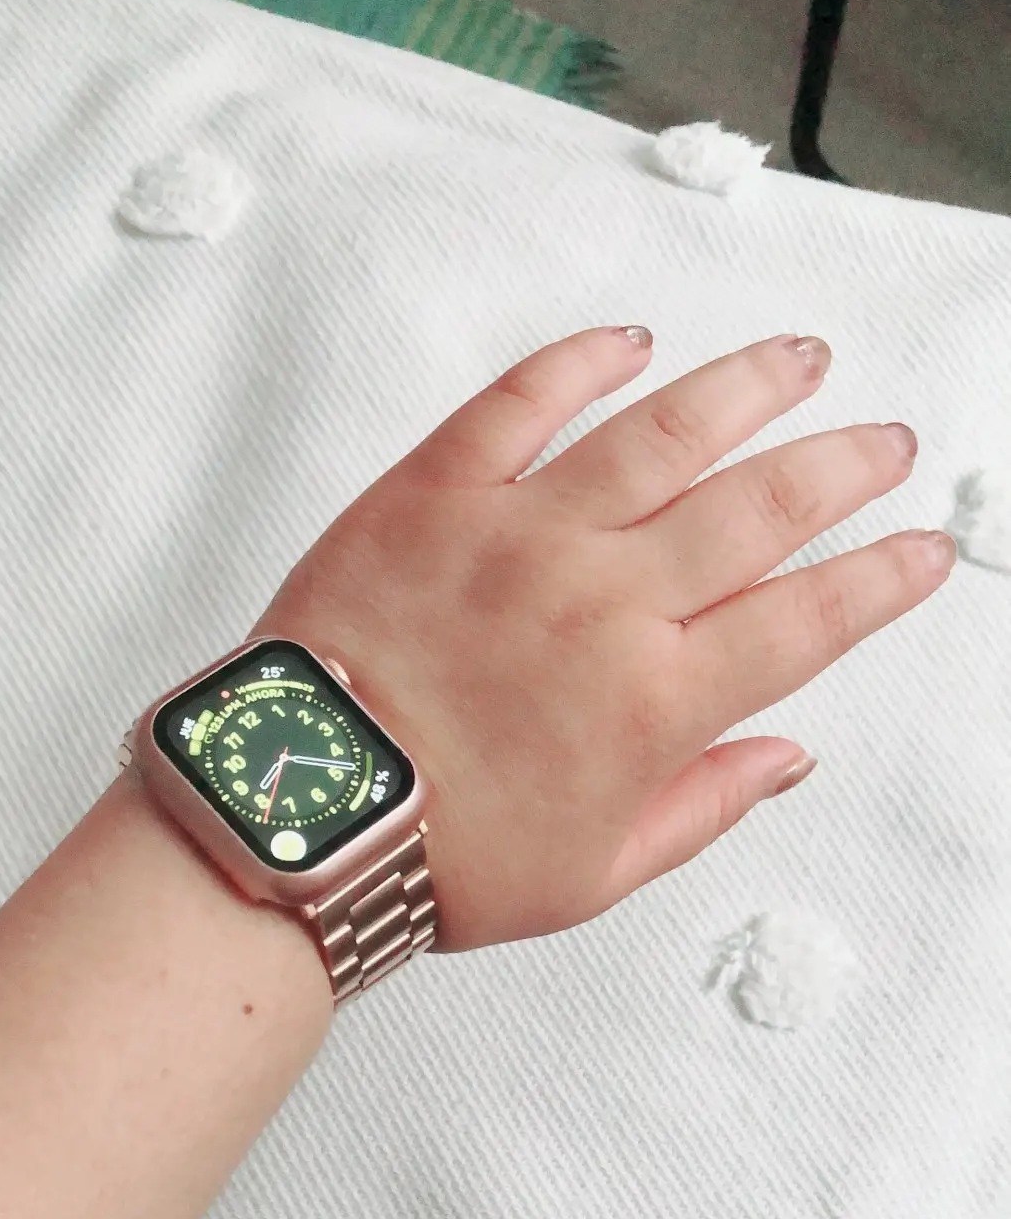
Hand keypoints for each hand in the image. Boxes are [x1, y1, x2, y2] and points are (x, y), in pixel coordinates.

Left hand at [257, 327, 955, 952]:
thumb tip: (789, 758)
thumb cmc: (439, 860)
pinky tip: (632, 345)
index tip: (924, 552)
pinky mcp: (435, 493)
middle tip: (886, 444)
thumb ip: (704, 806)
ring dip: (748, 389)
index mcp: (655, 702)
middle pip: (759, 508)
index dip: (880, 581)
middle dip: (841, 468)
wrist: (295, 814)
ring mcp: (522, 535)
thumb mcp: (596, 873)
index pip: (806, 621)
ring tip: (801, 360)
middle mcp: (606, 602)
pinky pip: (522, 402)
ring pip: (665, 433)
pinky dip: (583, 362)